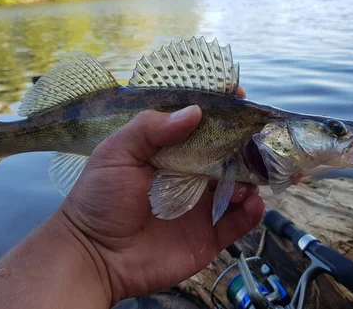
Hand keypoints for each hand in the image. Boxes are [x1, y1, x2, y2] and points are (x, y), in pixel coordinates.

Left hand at [58, 87, 264, 305]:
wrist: (94, 256)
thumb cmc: (99, 199)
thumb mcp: (115, 154)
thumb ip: (149, 128)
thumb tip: (194, 111)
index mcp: (168, 151)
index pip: (199, 124)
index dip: (219, 109)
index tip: (237, 95)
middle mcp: (189, 174)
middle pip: (227, 153)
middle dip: (245, 143)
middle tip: (258, 137)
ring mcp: (202, 205)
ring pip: (239, 185)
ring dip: (250, 177)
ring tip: (246, 178)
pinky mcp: (209, 235)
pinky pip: (239, 222)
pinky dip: (252, 212)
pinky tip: (252, 203)